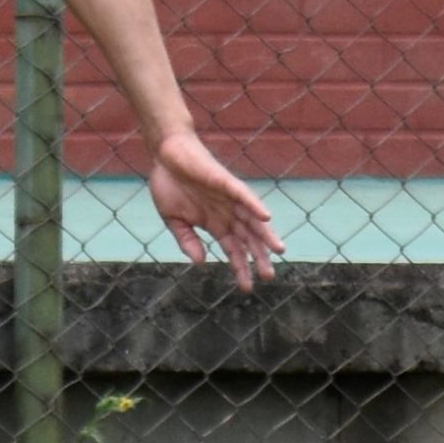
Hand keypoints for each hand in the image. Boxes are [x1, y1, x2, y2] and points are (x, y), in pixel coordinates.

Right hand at [149, 133, 285, 292]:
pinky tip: (266, 217)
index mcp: (215, 224)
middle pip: (248, 239)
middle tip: (269, 276)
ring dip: (265, 235)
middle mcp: (226, 213)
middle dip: (259, 257)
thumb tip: (200, 262)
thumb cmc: (169, 185)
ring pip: (252, 220)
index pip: (233, 250)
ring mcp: (228, 198)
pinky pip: (244, 195)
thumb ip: (187, 240)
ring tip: (278, 251)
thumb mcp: (173, 220)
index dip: (240, 267)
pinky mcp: (225, 182)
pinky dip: (255, 205)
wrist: (165, 155)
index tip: (246, 287)